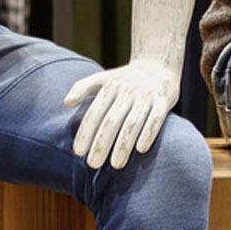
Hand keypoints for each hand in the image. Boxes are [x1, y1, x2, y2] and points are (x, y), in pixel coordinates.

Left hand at [64, 59, 179, 169]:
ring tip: (116, 165)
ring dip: (123, 145)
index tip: (79, 152)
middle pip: (112, 121)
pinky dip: (149, 133)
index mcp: (110, 87)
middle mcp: (128, 90)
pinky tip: (141, 150)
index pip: (95, 112)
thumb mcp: (102, 78)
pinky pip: (156, 119)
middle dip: (102, 144)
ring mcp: (147, 95)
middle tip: (93, 164)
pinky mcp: (165, 99)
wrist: (158, 64)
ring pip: (133, 123)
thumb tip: (66, 103)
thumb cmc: (125, 78)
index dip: (86, 132)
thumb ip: (82, 88)